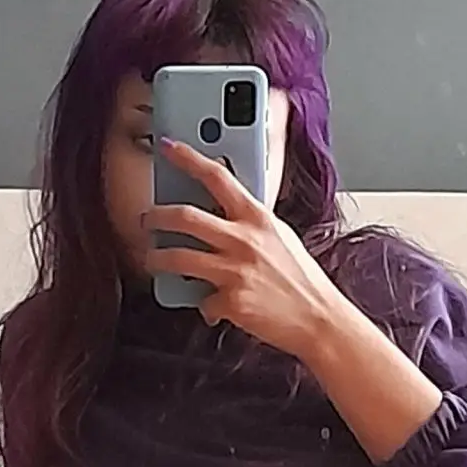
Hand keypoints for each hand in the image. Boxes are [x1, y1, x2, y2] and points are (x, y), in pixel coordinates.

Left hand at [143, 138, 348, 359]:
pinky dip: (203, 305)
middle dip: (156, 216)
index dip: (188, 158)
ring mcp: (234, 271)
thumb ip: (252, 224)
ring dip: (156, 258)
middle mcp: (243, 240)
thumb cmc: (302, 279)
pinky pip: (200, 301)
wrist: (319, 318)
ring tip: (152, 260)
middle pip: (184, 217)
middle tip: (147, 220)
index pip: (217, 177)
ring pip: (176, 258)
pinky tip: (210, 307)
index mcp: (257, 218)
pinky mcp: (230, 301)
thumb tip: (224, 215)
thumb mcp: (281, 237)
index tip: (168, 148)